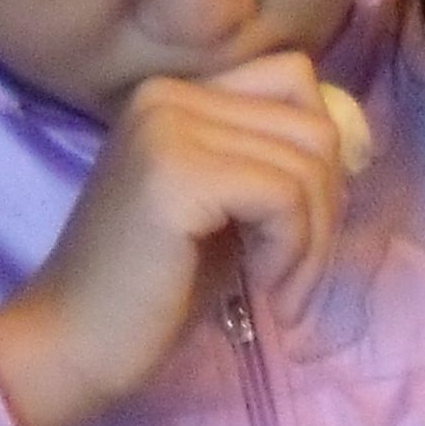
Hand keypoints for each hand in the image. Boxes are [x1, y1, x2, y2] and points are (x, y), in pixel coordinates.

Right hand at [0, 53, 349, 425]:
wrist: (72, 344)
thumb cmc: (153, 290)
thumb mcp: (226, 210)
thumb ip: (271, 163)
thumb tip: (352, 144)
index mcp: (175, 94)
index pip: (295, 81)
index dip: (321, 157)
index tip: (309, 226)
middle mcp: (167, 95)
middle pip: (312, 126)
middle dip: (328, 211)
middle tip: (301, 277)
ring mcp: (167, 128)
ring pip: (307, 166)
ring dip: (314, 245)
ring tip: (284, 294)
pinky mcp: (175, 175)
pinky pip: (284, 199)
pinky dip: (294, 254)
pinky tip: (266, 292)